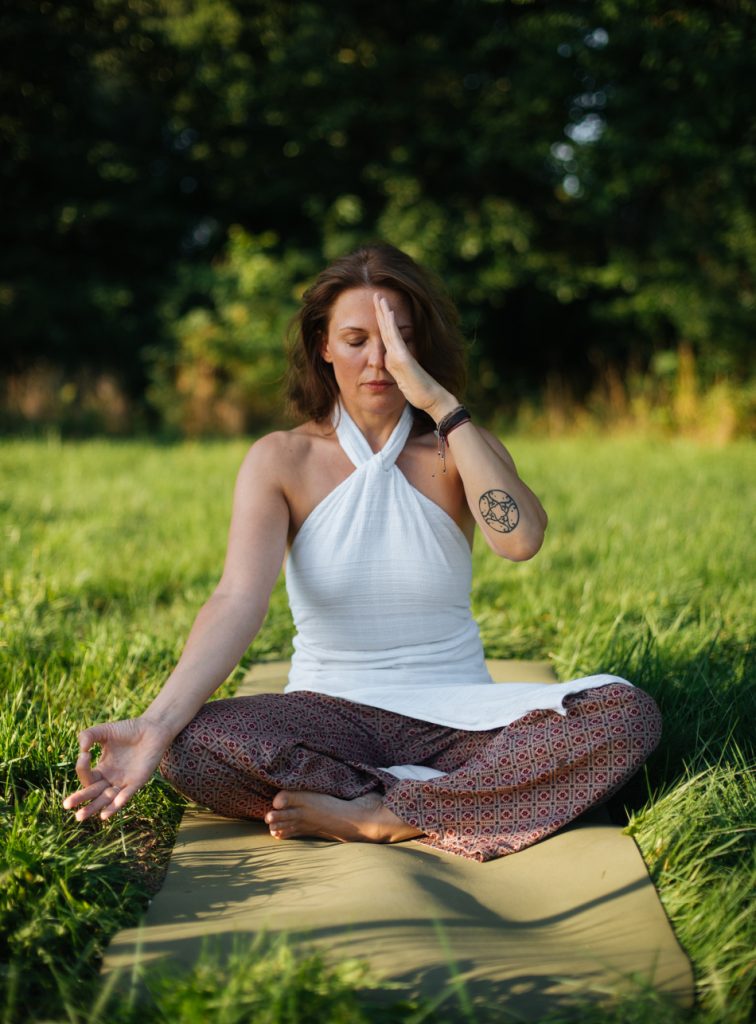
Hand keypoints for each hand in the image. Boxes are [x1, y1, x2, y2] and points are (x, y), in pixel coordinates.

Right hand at [62, 716, 171, 821]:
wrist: (153, 728)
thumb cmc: (129, 730)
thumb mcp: (105, 731)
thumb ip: (88, 735)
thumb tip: (81, 749)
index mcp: (102, 768)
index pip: (87, 776)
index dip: (82, 768)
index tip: (85, 755)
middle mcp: (111, 778)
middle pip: (93, 792)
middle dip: (80, 798)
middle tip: (66, 805)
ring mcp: (124, 782)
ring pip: (106, 798)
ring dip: (94, 807)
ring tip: (79, 816)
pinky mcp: (137, 782)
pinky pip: (126, 795)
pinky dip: (117, 803)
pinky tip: (106, 812)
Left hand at [373, 294, 457, 420]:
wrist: (431, 398)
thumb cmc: (418, 391)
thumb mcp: (401, 378)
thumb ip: (394, 367)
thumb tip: (386, 359)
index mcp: (396, 356)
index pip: (387, 335)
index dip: (381, 320)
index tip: (376, 307)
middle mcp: (398, 352)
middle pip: (387, 328)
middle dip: (381, 311)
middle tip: (376, 294)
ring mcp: (401, 354)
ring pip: (389, 330)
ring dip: (384, 313)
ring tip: (380, 298)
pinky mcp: (404, 359)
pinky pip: (395, 339)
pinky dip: (391, 325)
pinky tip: (388, 314)